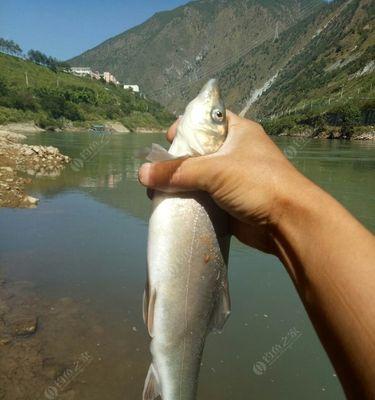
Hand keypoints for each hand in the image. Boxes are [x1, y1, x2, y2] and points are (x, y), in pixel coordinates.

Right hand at [138, 111, 304, 253]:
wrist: (288, 223)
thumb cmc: (256, 183)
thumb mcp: (216, 171)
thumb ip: (178, 171)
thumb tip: (142, 174)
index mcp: (237, 132)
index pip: (206, 120)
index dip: (186, 125)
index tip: (168, 140)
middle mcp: (234, 152)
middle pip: (198, 150)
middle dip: (176, 160)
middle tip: (158, 171)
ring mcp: (232, 178)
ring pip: (198, 176)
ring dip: (180, 184)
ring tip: (158, 191)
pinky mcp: (228, 201)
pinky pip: (202, 197)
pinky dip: (188, 200)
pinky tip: (171, 206)